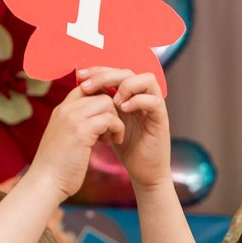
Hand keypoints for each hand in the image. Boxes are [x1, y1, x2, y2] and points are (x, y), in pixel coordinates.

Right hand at [27, 85, 123, 198]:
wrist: (45, 183)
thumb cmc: (58, 167)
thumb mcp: (66, 139)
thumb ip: (77, 126)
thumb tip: (96, 124)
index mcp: (61, 109)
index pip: (86, 88)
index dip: (102, 100)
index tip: (106, 120)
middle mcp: (65, 108)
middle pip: (100, 92)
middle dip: (112, 111)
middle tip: (110, 131)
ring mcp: (72, 118)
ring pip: (107, 102)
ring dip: (116, 120)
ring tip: (111, 138)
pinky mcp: (81, 131)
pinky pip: (110, 119)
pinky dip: (117, 129)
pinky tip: (113, 143)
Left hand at [85, 68, 172, 191]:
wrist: (143, 172)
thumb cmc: (125, 148)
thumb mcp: (107, 121)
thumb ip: (99, 105)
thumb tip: (80, 88)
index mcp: (130, 95)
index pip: (115, 71)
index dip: (98, 70)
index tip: (79, 77)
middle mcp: (144, 96)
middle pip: (128, 71)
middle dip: (106, 75)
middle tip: (88, 87)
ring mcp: (154, 106)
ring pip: (147, 79)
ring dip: (126, 85)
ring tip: (112, 100)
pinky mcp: (162, 119)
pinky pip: (154, 101)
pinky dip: (137, 101)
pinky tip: (122, 109)